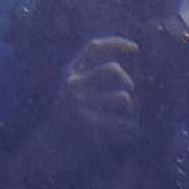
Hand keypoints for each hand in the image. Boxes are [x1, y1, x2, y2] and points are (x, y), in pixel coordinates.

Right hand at [49, 31, 140, 156]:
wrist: (52, 145)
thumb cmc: (68, 116)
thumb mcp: (74, 89)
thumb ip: (91, 74)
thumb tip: (121, 63)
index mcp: (70, 72)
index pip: (95, 47)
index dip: (117, 43)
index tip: (135, 47)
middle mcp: (73, 84)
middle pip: (113, 69)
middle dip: (127, 80)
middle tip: (130, 91)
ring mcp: (79, 103)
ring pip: (122, 96)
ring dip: (129, 107)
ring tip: (124, 116)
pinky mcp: (87, 123)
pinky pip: (123, 121)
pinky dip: (129, 127)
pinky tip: (126, 132)